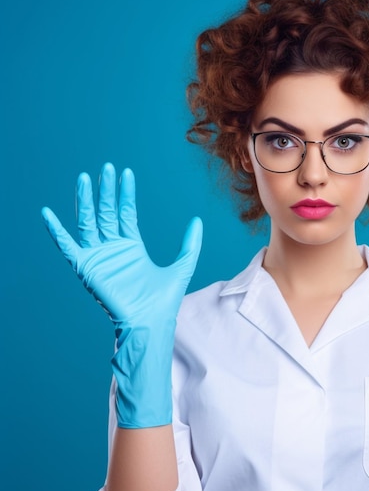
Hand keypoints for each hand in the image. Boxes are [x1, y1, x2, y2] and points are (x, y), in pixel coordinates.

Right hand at [42, 163, 202, 426]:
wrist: (150, 322)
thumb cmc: (165, 300)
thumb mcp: (183, 265)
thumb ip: (190, 244)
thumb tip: (197, 220)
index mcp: (132, 246)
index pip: (126, 212)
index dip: (125, 193)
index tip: (125, 173)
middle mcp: (113, 249)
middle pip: (106, 212)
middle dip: (106, 191)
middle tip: (106, 168)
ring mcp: (99, 257)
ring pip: (88, 222)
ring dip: (84, 201)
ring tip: (84, 178)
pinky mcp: (87, 269)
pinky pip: (68, 247)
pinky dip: (57, 232)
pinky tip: (48, 214)